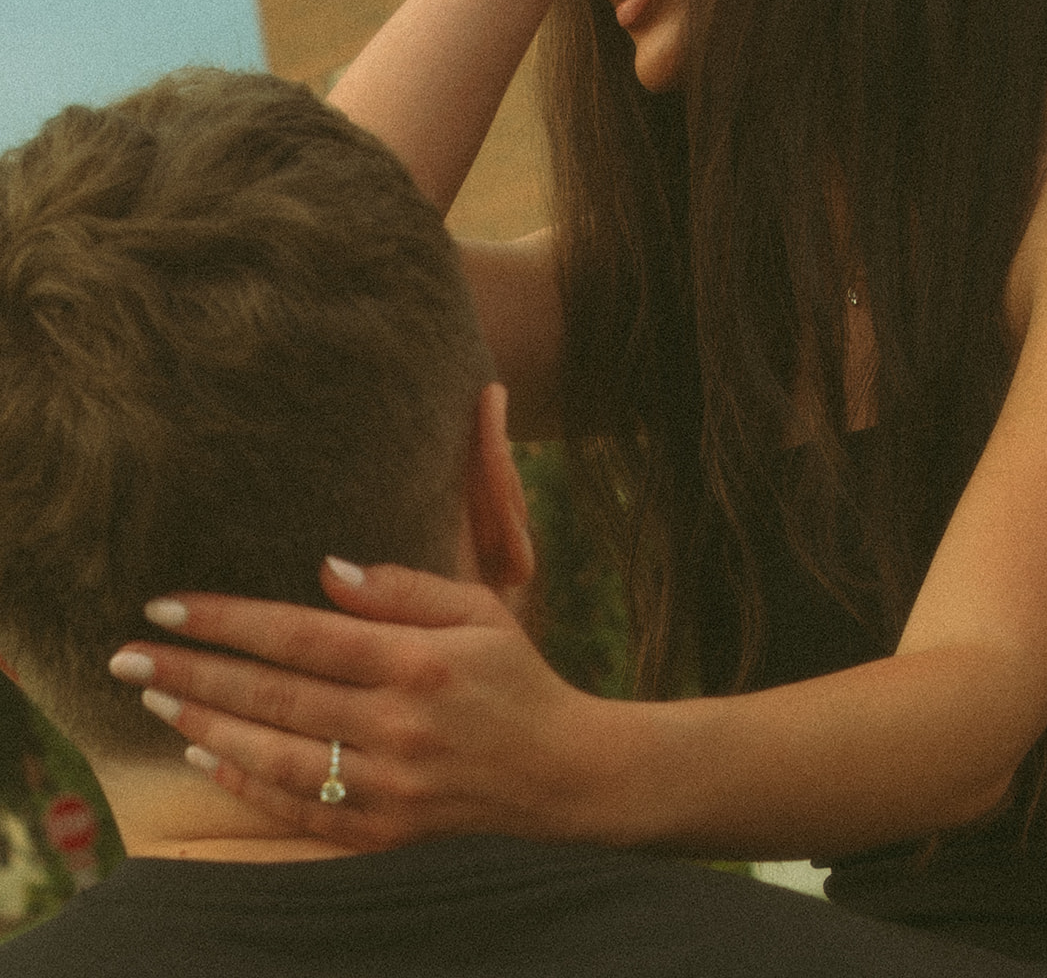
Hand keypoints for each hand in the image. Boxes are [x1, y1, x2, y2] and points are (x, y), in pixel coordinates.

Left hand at [110, 561, 631, 851]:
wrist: (564, 773)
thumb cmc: (516, 674)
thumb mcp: (479, 607)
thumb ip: (404, 586)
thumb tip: (325, 568)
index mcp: (420, 661)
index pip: (303, 635)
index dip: (229, 618)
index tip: (169, 604)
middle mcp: (399, 725)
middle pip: (274, 695)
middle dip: (192, 672)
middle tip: (127, 656)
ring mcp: (390, 787)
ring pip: (276, 756)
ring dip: (206, 726)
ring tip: (155, 700)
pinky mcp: (385, 832)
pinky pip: (299, 811)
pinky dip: (246, 785)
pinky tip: (205, 755)